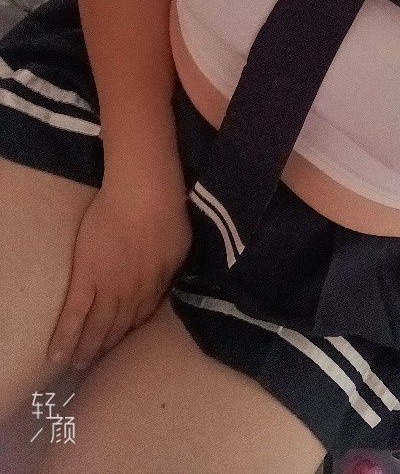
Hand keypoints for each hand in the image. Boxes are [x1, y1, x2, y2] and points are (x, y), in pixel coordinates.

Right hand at [47, 165, 191, 369]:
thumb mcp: (179, 245)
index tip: (122, 342)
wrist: (144, 196)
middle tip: (95, 365)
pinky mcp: (85, 279)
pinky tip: (57, 355)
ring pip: (97, 327)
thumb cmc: (166, 212)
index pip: (143, 315)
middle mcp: (133, 295)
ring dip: (87, 349)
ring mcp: (108, 289)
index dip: (130, 330)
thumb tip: (165, 278)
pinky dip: (66, 337)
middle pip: (119, 327)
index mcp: (157, 285)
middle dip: (107, 347)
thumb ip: (169, 267)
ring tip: (78, 366)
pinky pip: (74, 315)